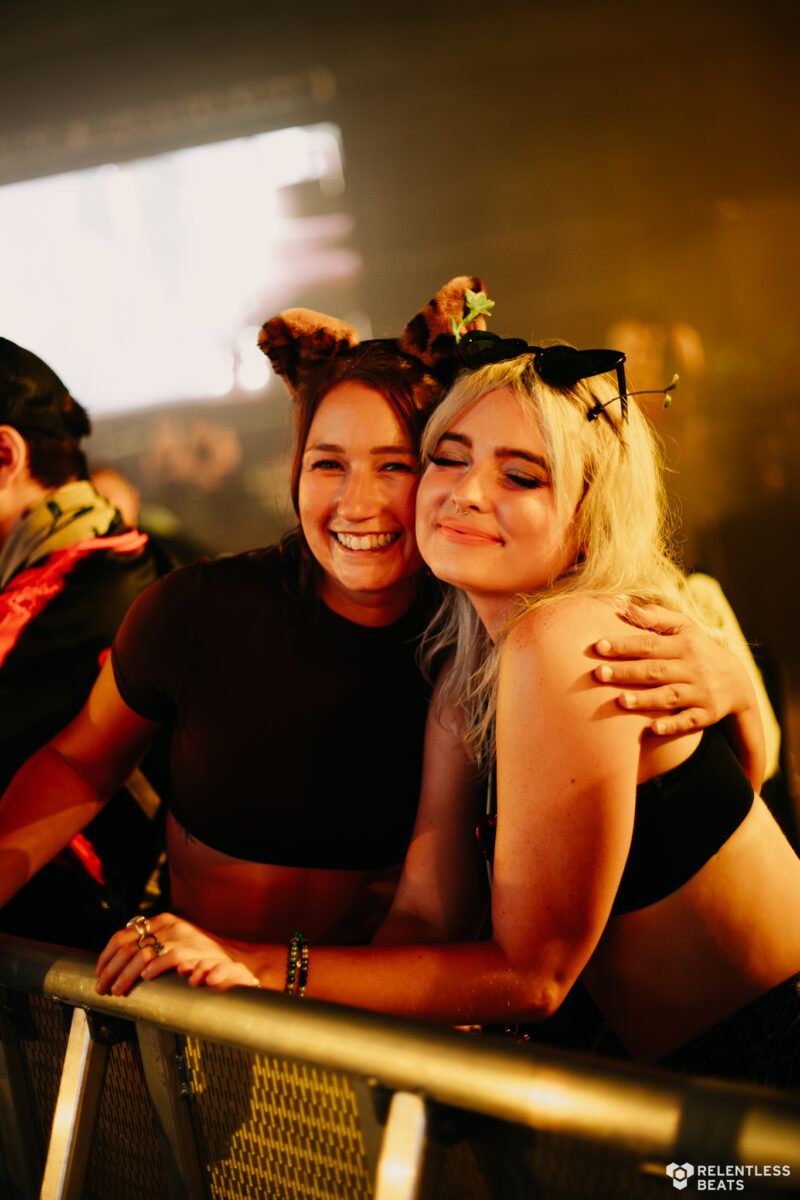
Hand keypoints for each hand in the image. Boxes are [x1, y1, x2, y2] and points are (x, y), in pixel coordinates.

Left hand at [95, 912, 260, 995]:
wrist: (236, 959)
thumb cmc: (203, 954)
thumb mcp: (176, 940)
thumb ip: (154, 942)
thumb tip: (120, 958)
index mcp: (162, 920)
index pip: (122, 935)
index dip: (106, 957)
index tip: (99, 973)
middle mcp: (169, 926)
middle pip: (127, 946)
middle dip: (110, 971)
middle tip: (102, 987)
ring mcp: (181, 937)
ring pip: (141, 954)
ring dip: (125, 975)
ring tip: (118, 990)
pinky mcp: (192, 951)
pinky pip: (166, 958)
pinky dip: (152, 969)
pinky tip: (145, 979)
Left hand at [593, 603, 750, 735]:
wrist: (737, 683)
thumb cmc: (698, 651)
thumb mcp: (685, 629)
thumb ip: (657, 617)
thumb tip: (627, 608)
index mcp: (684, 645)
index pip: (649, 644)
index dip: (624, 645)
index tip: (598, 646)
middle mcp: (692, 669)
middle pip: (655, 670)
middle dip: (626, 672)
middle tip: (597, 673)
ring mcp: (700, 693)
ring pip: (670, 696)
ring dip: (645, 699)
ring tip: (620, 701)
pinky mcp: (706, 715)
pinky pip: (689, 721)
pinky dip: (672, 725)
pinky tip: (653, 728)